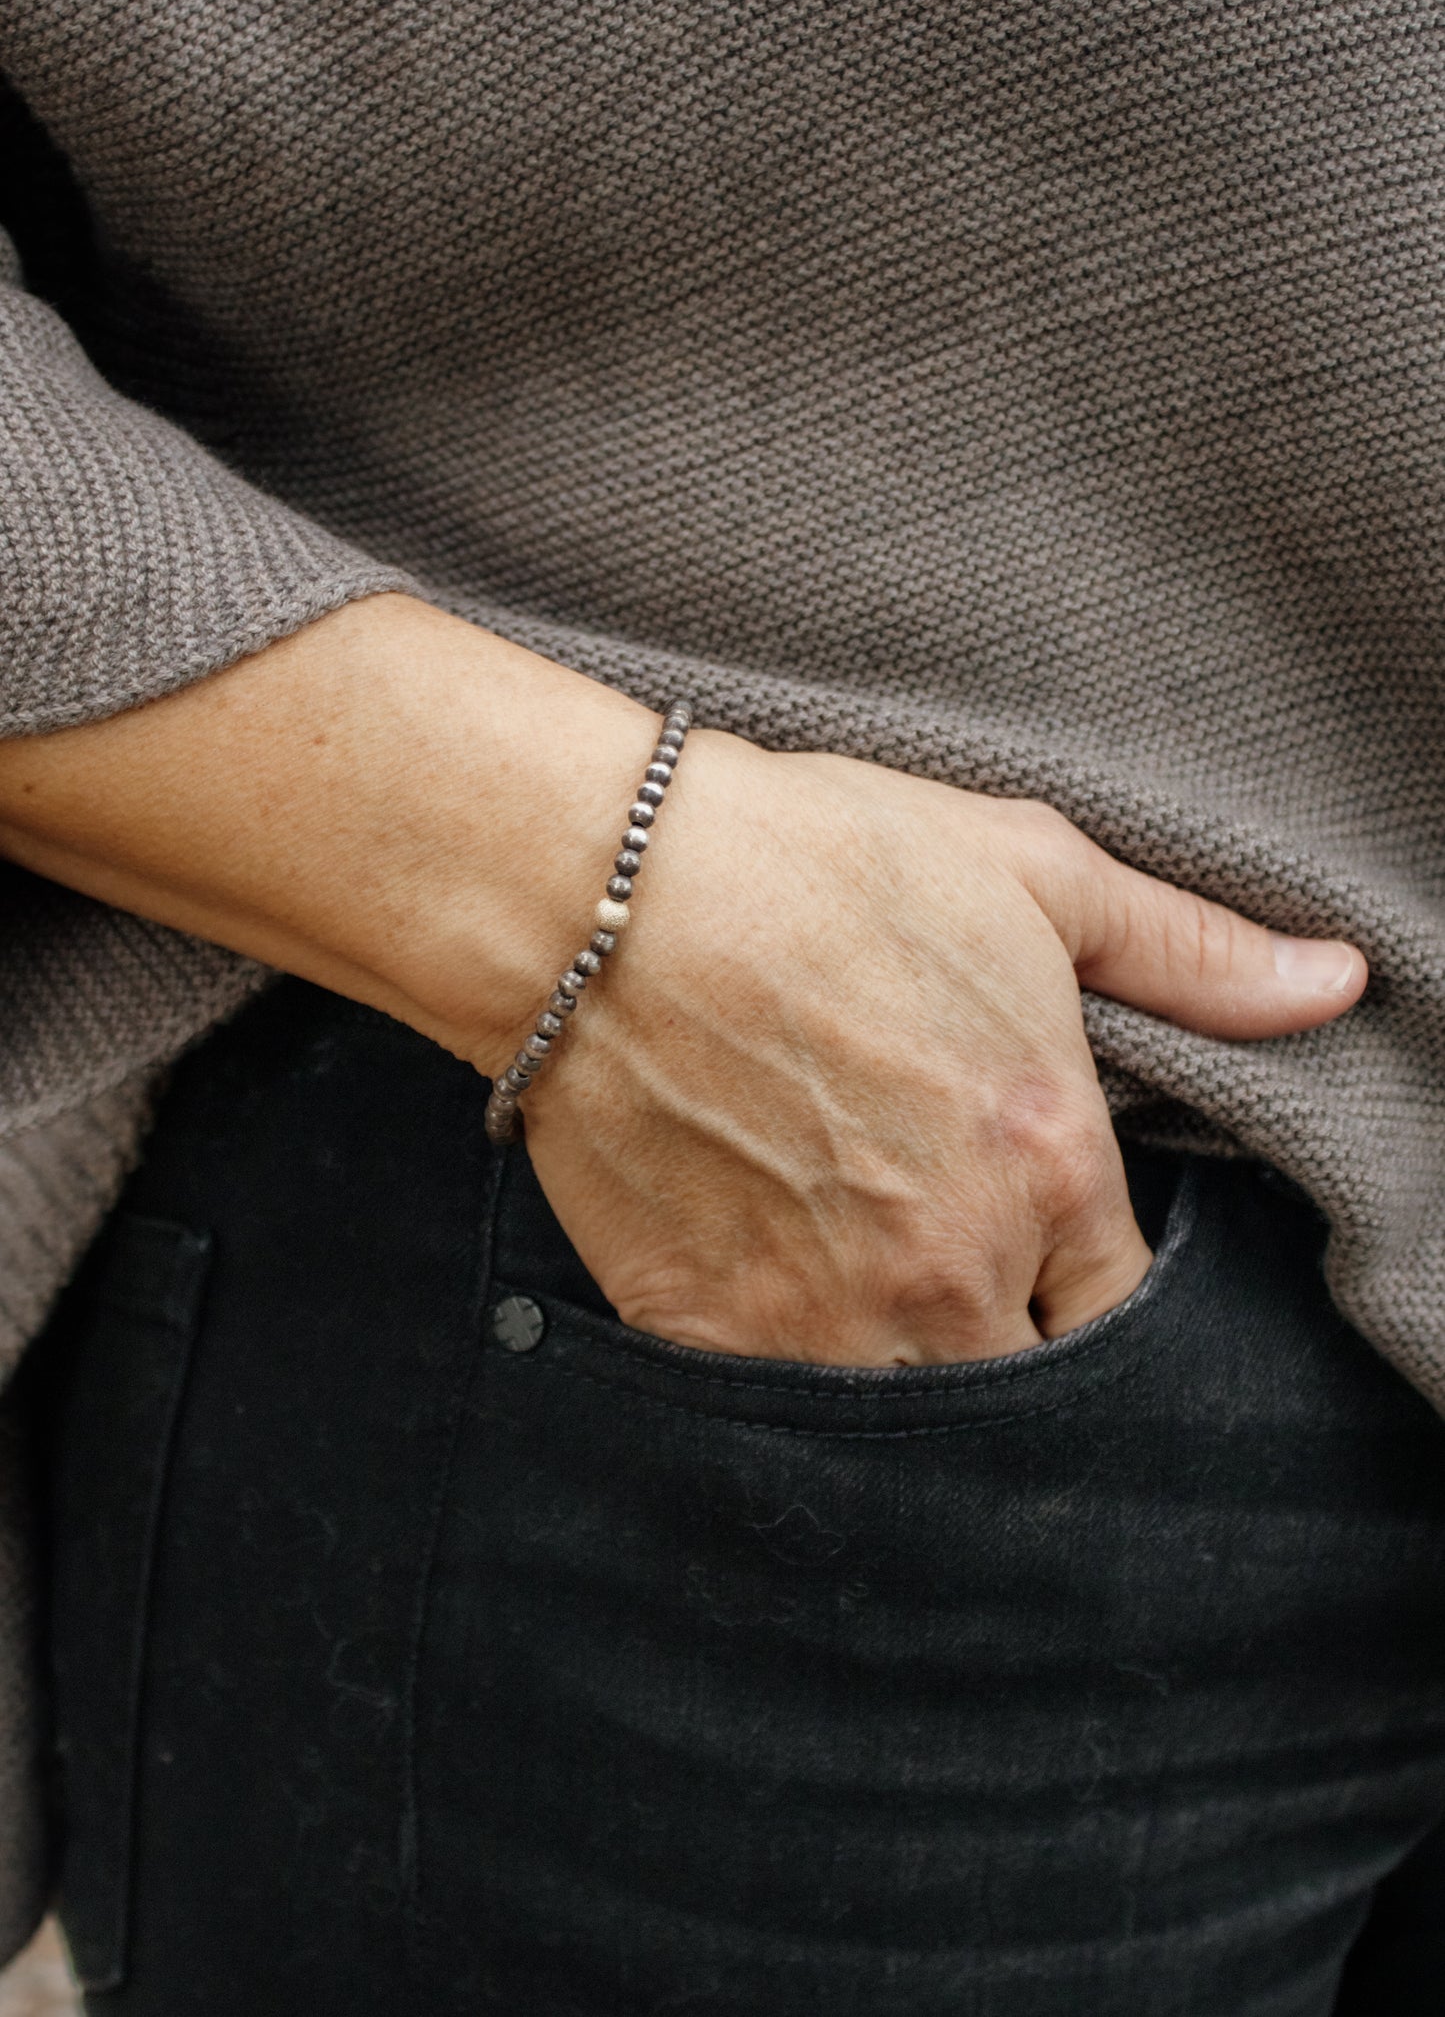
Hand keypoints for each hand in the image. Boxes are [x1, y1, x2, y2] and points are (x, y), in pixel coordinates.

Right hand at [519, 730, 1365, 1364]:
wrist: (602, 896)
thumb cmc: (818, 864)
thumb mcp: (1028, 873)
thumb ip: (1191, 953)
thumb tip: (1338, 983)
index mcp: (1049, 1166)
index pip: (1120, 1315)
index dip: (1085, 1295)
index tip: (1043, 1264)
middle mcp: (953, 1268)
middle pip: (1023, 1390)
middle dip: (1004, 1357)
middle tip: (946, 1290)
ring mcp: (825, 1317)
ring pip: (910, 1430)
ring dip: (901, 1388)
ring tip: (862, 1315)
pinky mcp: (708, 1335)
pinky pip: (777, 1419)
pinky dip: (786, 1389)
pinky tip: (767, 1314)